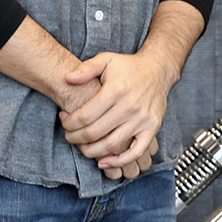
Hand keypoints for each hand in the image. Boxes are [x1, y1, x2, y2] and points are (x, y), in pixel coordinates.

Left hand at [59, 49, 178, 178]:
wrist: (157, 70)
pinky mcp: (152, 128)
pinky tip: (104, 162)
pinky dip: (119, 161)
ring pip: (111, 145)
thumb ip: (86, 69)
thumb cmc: (128, 67)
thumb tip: (68, 78)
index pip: (85, 115)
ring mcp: (142, 119)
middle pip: (95, 132)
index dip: (69, 123)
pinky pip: (135, 152)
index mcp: (116, 90)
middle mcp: (130, 106)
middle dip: (75, 138)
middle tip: (69, 136)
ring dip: (91, 151)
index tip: (64, 121)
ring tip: (82, 147)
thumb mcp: (106, 60)